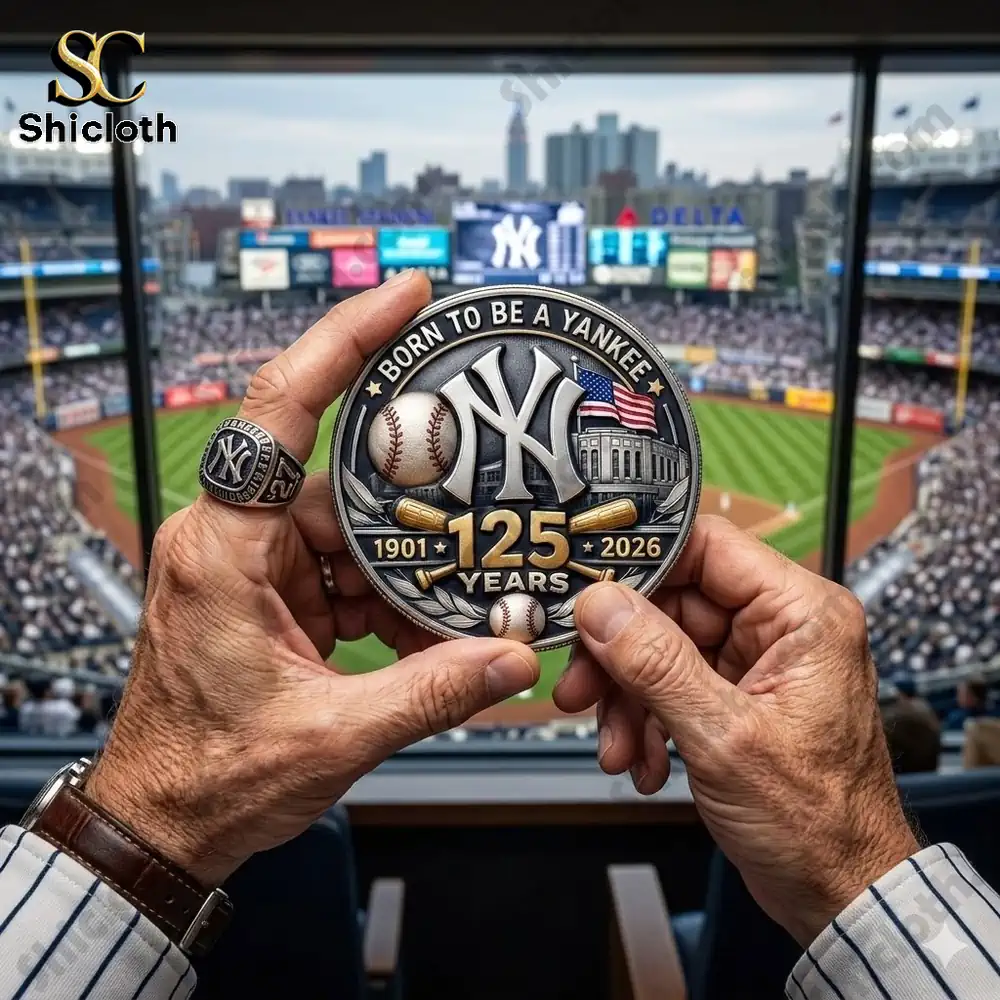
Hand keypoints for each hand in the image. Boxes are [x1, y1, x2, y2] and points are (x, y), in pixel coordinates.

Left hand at [87, 271, 539, 885]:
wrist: (161, 820)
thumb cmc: (205, 776)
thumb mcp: (330, 736)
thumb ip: (430, 692)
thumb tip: (510, 658)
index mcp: (222, 548)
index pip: (280, 408)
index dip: (344, 341)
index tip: (402, 299)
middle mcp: (231, 538)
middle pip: (334, 471)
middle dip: (411, 487)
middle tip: (478, 477)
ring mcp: (252, 562)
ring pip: (347, 522)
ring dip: (403, 554)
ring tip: (461, 575)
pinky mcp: (270, 588)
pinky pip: (342, 564)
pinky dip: (385, 588)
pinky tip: (424, 620)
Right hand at [554, 515, 917, 946]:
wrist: (838, 894)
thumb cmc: (820, 824)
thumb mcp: (723, 737)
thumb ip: (657, 664)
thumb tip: (603, 605)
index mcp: (801, 613)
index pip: (707, 547)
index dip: (641, 562)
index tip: (587, 587)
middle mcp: (779, 628)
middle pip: (672, 602)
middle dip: (620, 650)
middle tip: (583, 684)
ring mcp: (754, 663)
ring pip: (661, 647)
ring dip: (627, 696)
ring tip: (614, 742)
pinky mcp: (734, 697)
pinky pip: (669, 684)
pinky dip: (644, 719)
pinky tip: (640, 759)